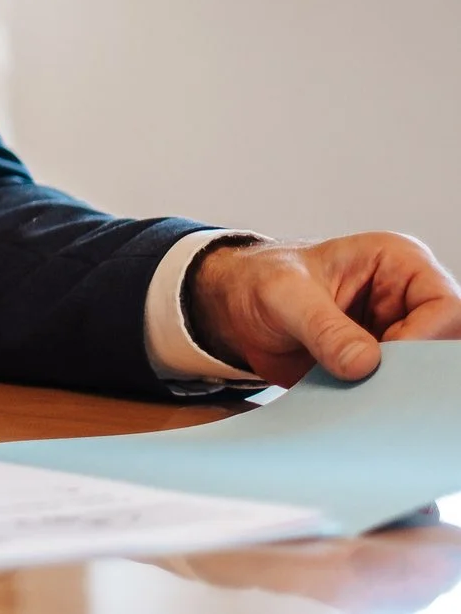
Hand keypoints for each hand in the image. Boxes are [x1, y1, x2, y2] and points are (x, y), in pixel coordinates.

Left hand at [189, 232, 460, 386]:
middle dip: (414, 372)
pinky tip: (354, 409)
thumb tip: (364, 363)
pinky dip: (380, 404)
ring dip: (396, 392)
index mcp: (398, 263)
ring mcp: (399, 335)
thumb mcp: (282, 295)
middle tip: (375, 391)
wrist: (234, 309)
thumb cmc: (259, 281)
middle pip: (444, 346)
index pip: (447, 307)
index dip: (425, 340)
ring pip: (425, 375)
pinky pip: (398, 392)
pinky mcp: (383, 367)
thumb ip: (322, 326)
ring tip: (357, 398)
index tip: (383, 364)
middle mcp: (409, 300)